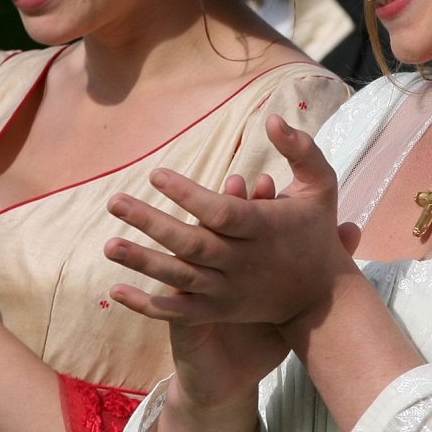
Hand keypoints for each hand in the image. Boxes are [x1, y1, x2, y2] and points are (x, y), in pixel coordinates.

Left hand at [104, 115, 361, 328]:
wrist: (323, 298)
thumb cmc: (316, 233)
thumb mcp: (321, 186)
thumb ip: (301, 150)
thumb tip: (274, 119)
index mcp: (262, 228)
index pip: (220, 211)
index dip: (188, 195)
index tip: (155, 174)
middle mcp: (242, 261)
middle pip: (192, 244)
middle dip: (151, 224)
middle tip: (113, 201)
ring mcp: (229, 290)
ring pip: (180, 278)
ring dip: (142, 262)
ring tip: (108, 245)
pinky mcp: (219, 311)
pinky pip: (178, 312)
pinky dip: (147, 305)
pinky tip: (116, 291)